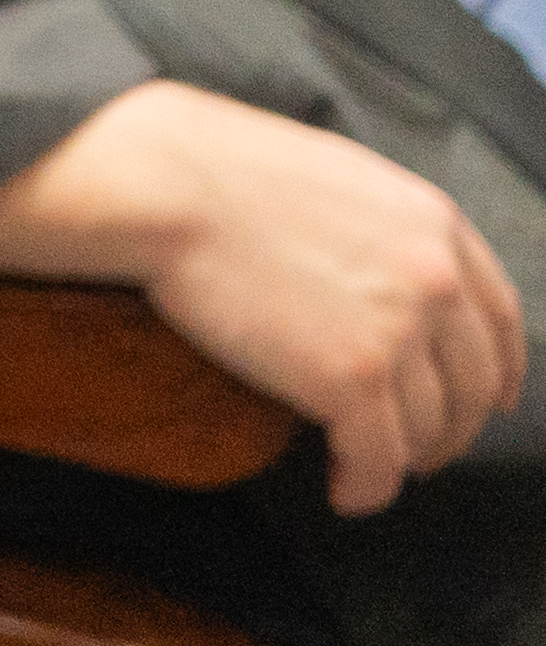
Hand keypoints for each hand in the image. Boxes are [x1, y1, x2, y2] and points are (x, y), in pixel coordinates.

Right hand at [0, 82, 528, 511]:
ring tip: (362, 464)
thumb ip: (378, 224)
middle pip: (470, 384)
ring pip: (426, 430)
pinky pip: (379, 462)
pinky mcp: (353, 380)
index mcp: (433, 222)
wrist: (159, 181)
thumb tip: (376, 272)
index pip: (499, 316)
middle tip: (415, 445)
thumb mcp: (330, 174)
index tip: (486, 397)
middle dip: (448, 426)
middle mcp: (435, 279)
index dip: (495, 368)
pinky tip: (342, 490)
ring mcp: (398, 331)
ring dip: (399, 458)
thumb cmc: (213, 167)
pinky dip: (365, 488)